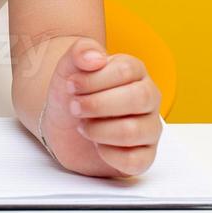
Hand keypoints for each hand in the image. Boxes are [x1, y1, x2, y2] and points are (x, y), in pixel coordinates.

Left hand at [43, 37, 161, 176]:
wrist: (62, 123)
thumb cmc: (73, 92)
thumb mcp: (69, 66)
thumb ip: (81, 51)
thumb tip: (96, 58)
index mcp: (134, 71)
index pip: (126, 70)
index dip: (94, 79)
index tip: (70, 85)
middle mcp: (148, 98)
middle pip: (138, 99)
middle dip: (98, 104)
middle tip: (74, 107)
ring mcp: (149, 128)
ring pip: (134, 131)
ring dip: (98, 130)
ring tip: (82, 126)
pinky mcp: (144, 156)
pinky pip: (136, 161)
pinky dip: (109, 154)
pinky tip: (97, 146)